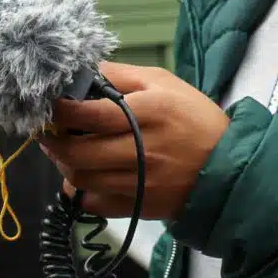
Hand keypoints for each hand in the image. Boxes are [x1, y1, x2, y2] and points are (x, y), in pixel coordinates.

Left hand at [39, 61, 229, 220]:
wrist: (228, 164)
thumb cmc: (192, 117)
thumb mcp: (162, 82)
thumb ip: (120, 74)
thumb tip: (81, 71)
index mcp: (149, 112)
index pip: (91, 114)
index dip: (61, 111)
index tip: (49, 105)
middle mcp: (143, 150)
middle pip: (79, 153)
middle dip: (54, 141)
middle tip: (49, 131)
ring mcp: (141, 182)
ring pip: (82, 180)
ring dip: (64, 165)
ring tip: (64, 150)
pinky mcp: (141, 206)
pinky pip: (96, 205)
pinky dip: (81, 192)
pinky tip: (83, 176)